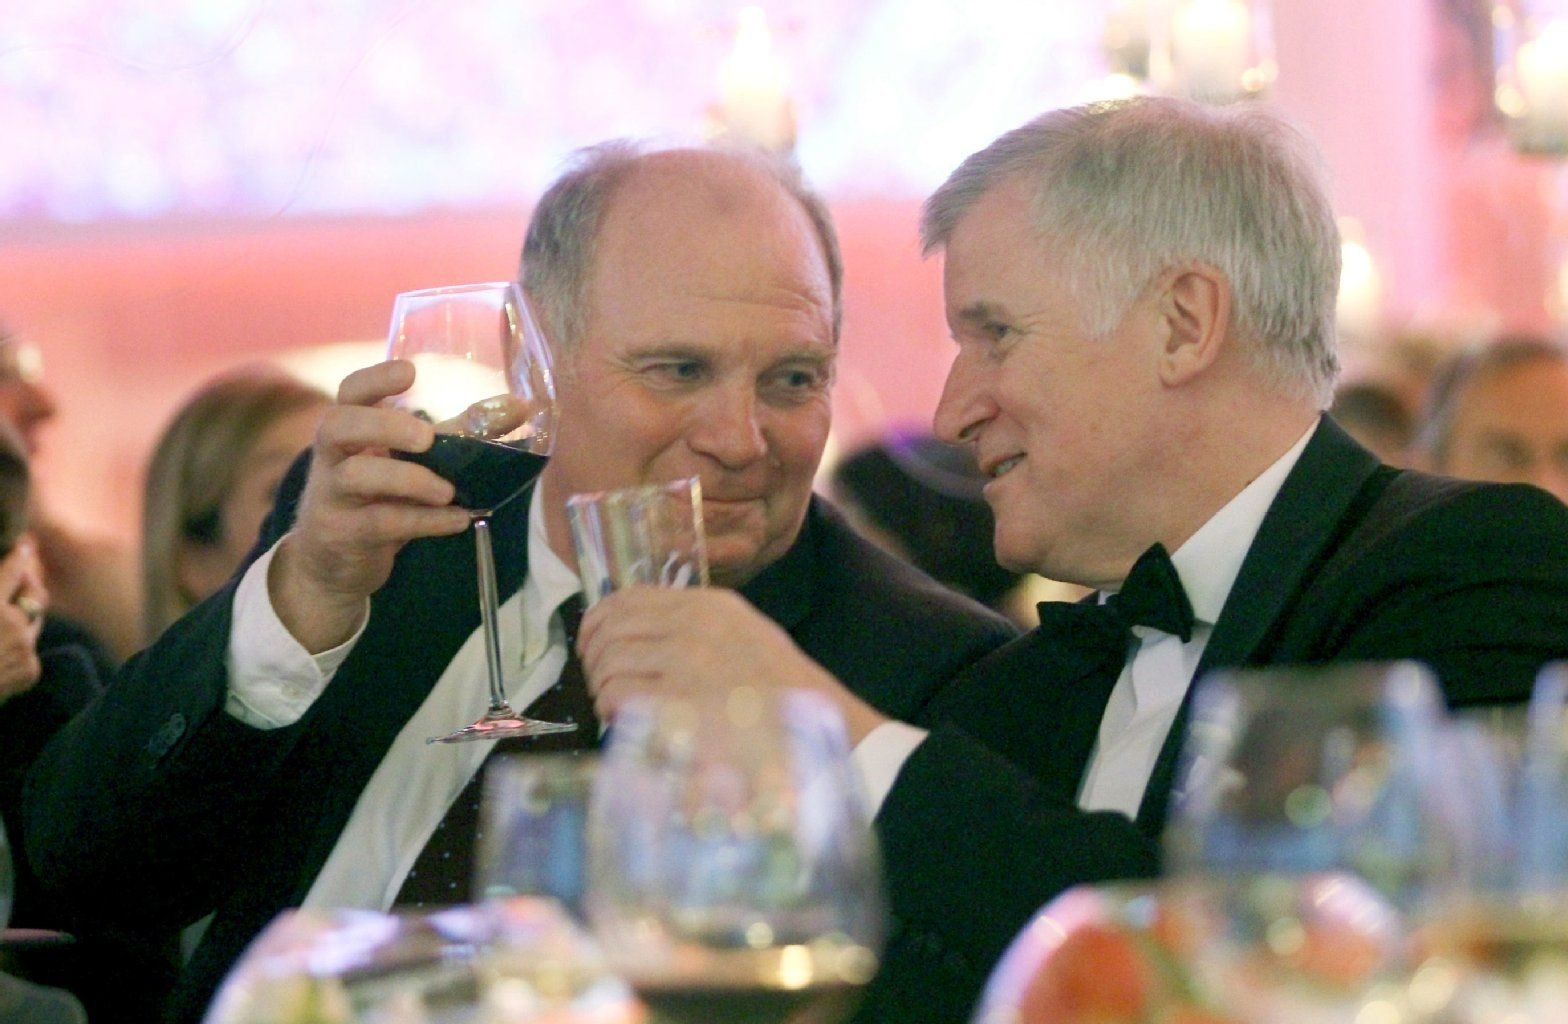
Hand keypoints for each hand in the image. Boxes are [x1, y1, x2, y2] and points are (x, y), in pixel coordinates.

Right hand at [0, 537, 45, 704]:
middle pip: (34, 594)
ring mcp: (25, 648)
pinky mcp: (31, 670)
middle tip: (22, 578)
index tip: (26, 546)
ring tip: (2, 621)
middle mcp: (13, 624)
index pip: (13, 570)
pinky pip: (28, 650)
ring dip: (21, 618)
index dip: (20, 556)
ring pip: (32, 623)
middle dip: (28, 585)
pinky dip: (16, 648)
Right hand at [270, 360, 471, 652]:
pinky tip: (457, 520)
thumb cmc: (379, 498)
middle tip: (427, 436)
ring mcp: (331, 495)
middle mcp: (331, 456)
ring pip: (356, 476)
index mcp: (350, 428)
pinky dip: (424, 521)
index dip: (375, 379)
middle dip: (384, 426)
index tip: (410, 372)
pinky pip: (380, 522)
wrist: (336, 563)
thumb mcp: (412, 462)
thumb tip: (520, 407)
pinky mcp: (341, 533)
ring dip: (408, 479)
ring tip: (448, 491)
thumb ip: (459, 434)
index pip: (350, 392)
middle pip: (340, 425)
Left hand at [577, 587, 889, 742]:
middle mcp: (694, 624)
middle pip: (608, 629)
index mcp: (709, 605)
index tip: (594, 647)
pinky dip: (613, 712)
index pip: (626, 598)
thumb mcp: (743, 636)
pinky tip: (629, 724)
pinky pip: (618, 696)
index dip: (598, 624)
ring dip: (604, 690)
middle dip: (594, 661)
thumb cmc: (782, 697)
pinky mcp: (679, 701)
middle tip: (603, 686)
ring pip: (608, 664)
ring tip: (621, 710)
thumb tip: (630, 636)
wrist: (821, 733)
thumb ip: (693, 628)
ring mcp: (686, 662)